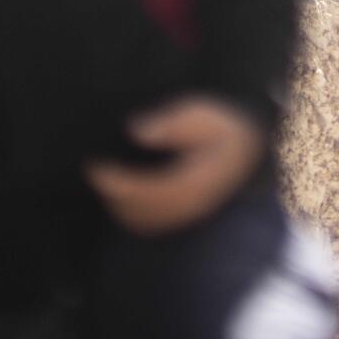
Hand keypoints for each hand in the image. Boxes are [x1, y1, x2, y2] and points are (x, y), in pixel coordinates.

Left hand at [86, 95, 264, 235]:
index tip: (94, 166)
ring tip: (102, 177)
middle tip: (91, 168)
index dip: (118, 182)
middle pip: (141, 211)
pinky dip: (127, 209)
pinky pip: (146, 223)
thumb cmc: (221, 129)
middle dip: (112, 193)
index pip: (150, 190)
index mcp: (199, 179)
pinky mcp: (180, 219)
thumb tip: (135, 131)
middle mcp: (193, 204)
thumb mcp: (202, 115)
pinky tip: (117, 190)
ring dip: (117, 203)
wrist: (246, 153)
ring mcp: (187, 215)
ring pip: (141, 220)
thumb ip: (172, 122)